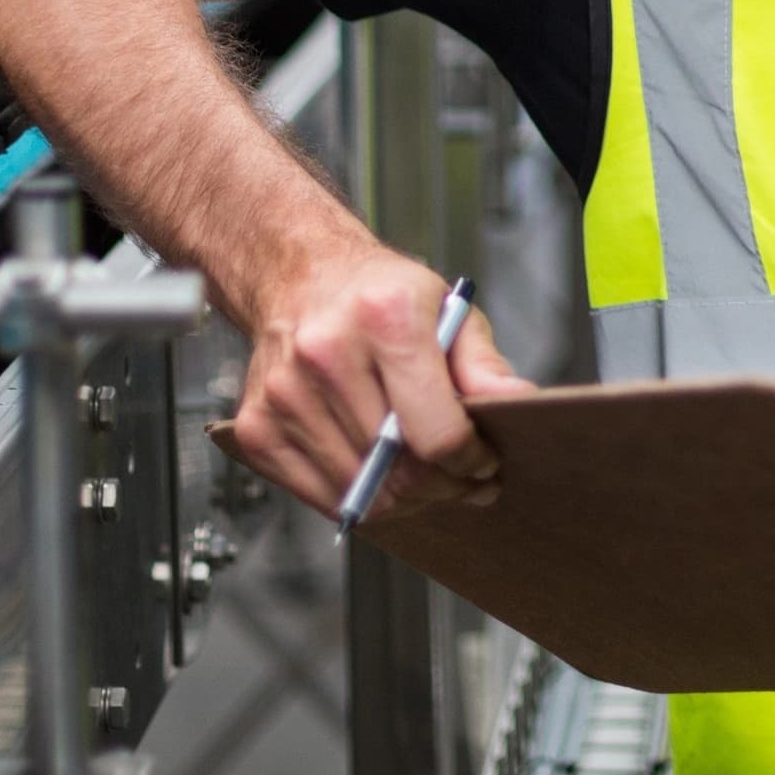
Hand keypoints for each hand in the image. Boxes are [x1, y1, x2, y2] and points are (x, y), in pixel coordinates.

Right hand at [206, 244, 535, 520]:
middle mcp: (326, 354)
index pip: (437, 432)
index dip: (471, 462)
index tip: (483, 462)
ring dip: (404, 498)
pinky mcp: (257, 427)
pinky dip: (358, 496)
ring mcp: (285, 395)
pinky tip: (377, 471)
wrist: (299, 276)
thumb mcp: (447, 309)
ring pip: (363, 492)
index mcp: (384, 318)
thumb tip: (517, 403)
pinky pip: (321, 497)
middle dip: (445, 486)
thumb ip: (485, 362)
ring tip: (424, 475)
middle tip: (463, 479)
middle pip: (400, 470)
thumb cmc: (378, 295)